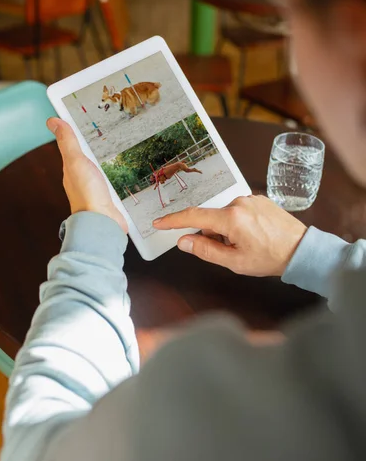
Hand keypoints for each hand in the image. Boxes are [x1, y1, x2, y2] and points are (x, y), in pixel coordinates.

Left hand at [47, 117, 126, 232]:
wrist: (102, 221)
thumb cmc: (87, 194)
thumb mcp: (76, 161)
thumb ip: (67, 142)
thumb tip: (52, 121)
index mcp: (71, 170)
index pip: (71, 148)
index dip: (74, 135)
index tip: (79, 120)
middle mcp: (81, 180)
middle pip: (84, 160)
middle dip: (89, 149)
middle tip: (97, 134)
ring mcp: (95, 190)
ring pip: (98, 172)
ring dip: (101, 165)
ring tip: (109, 153)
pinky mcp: (108, 199)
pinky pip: (110, 185)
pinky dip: (113, 179)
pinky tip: (118, 177)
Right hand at [153, 195, 306, 276]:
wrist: (301, 250)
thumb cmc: (269, 258)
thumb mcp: (234, 262)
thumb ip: (206, 250)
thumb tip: (183, 241)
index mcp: (231, 218)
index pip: (194, 216)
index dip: (173, 221)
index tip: (158, 223)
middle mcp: (239, 202)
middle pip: (211, 218)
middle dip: (213, 235)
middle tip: (231, 251)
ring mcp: (250, 198)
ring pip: (225, 215)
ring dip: (227, 229)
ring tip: (248, 244)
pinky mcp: (259, 199)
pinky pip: (238, 210)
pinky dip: (238, 223)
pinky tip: (254, 235)